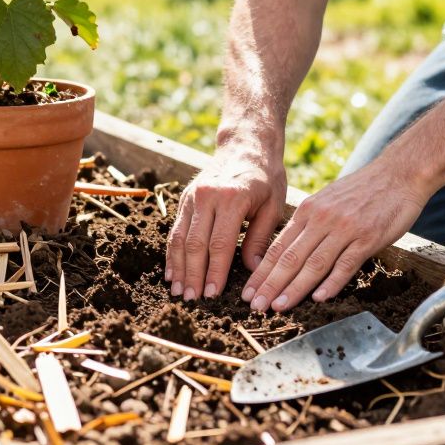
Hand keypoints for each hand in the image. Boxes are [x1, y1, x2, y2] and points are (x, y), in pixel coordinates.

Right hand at [166, 145, 286, 300]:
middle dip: (193, 275)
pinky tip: (171, 272)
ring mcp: (192, 196)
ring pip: (180, 238)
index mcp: (233, 198)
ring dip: (178, 268)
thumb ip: (260, 238)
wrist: (246, 144)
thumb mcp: (273, 205)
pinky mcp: (185, 198)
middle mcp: (207, 196)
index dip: (214, 272)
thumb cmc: (266, 176)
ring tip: (178, 292)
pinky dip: (172, 253)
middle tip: (191, 300)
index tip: (212, 295)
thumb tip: (253, 271)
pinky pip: (175, 229)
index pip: (220, 244)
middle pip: (196, 244)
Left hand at [243, 159, 425, 311]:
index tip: (249, 293)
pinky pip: (346, 263)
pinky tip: (319, 298)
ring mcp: (345, 228)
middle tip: (255, 307)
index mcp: (308, 211)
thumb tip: (290, 250)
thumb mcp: (327, 200)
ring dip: (294, 288)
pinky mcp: (368, 237)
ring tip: (278, 307)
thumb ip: (309, 223)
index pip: (278, 247)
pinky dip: (331, 282)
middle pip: (290, 258)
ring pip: (314, 263)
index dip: (261, 273)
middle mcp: (322, 219)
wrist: (399, 173)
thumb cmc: (363, 190)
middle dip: (270, 285)